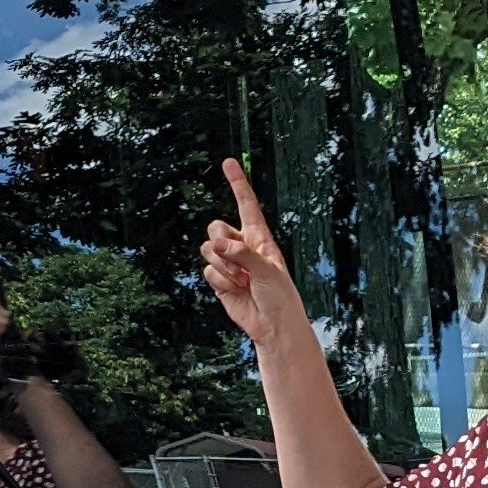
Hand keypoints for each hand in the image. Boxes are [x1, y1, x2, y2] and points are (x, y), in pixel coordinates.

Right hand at [201, 159, 313, 351]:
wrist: (273, 325)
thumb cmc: (280, 295)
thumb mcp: (268, 270)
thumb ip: (242, 253)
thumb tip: (215, 244)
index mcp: (259, 237)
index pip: (246, 204)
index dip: (237, 183)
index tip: (228, 162)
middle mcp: (242, 246)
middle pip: (215, 227)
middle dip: (221, 242)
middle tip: (237, 260)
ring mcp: (228, 263)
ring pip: (208, 250)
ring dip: (223, 266)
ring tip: (242, 280)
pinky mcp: (219, 280)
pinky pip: (208, 271)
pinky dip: (220, 281)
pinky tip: (236, 290)